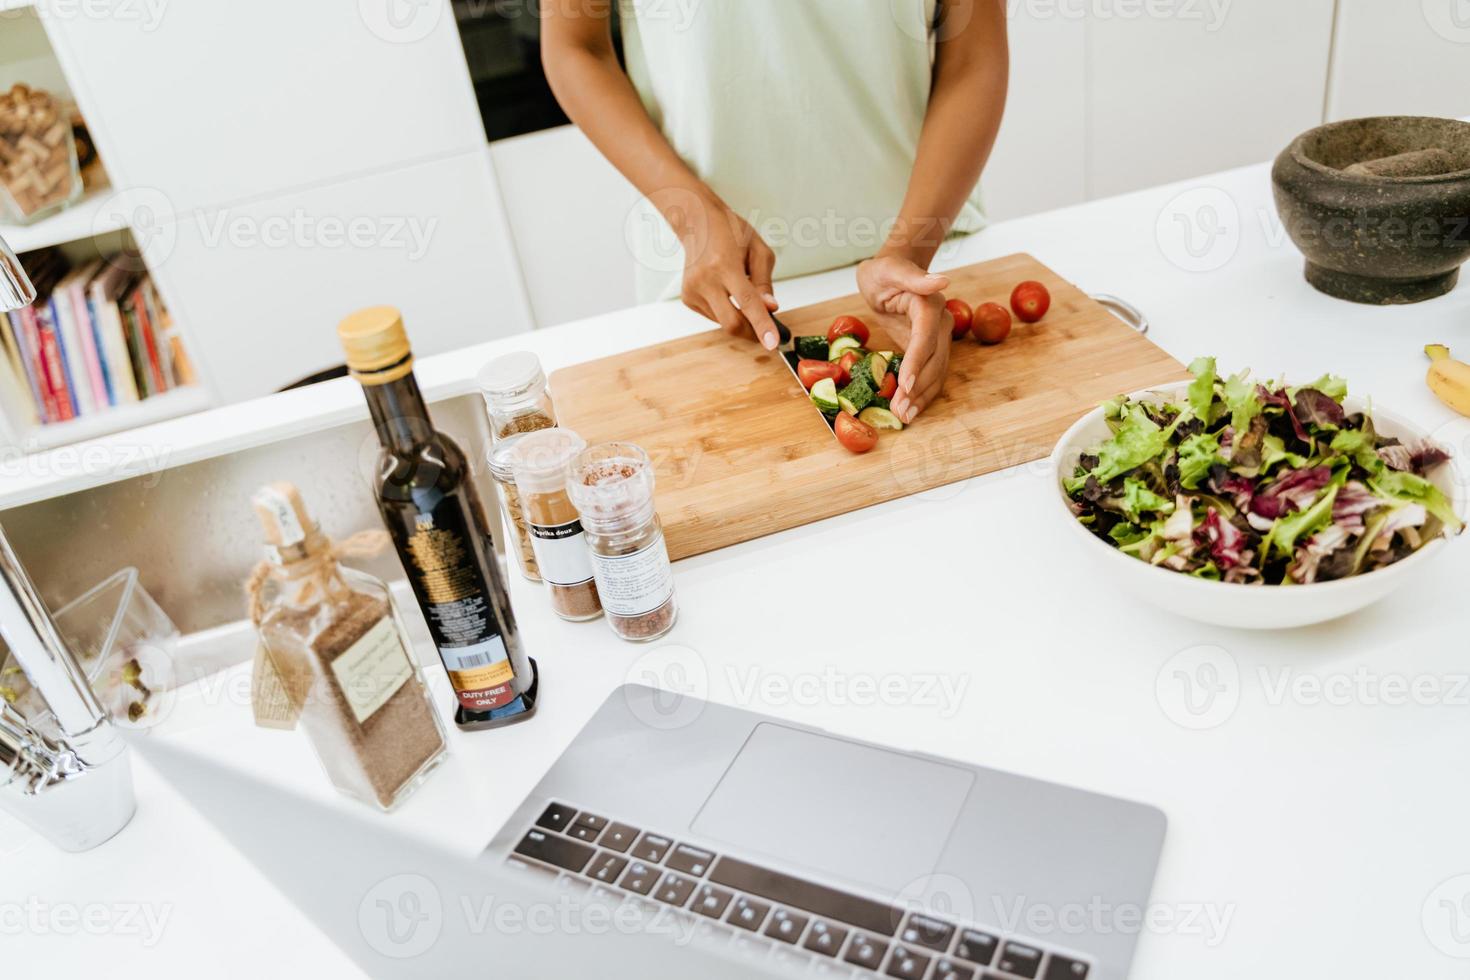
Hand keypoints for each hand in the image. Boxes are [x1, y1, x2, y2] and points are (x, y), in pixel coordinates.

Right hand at [674, 190, 780, 348]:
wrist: (697, 222)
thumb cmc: (730, 232)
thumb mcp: (758, 250)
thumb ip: (765, 283)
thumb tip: (771, 309)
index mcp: (724, 265)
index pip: (747, 302)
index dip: (762, 325)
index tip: (773, 343)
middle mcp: (705, 280)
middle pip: (732, 322)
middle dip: (752, 332)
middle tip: (767, 331)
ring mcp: (693, 290)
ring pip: (723, 321)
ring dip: (738, 315)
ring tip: (737, 289)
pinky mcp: (687, 297)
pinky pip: (714, 316)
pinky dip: (725, 310)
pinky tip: (723, 290)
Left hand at [856, 256, 953, 423]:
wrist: (891, 273)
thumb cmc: (885, 271)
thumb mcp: (891, 269)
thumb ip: (915, 276)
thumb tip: (943, 281)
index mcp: (930, 305)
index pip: (925, 338)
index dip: (916, 362)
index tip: (903, 385)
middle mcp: (940, 323)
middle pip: (934, 360)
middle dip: (917, 387)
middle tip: (899, 410)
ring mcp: (939, 337)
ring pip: (937, 372)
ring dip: (922, 396)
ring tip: (904, 416)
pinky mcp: (931, 349)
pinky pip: (931, 374)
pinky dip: (923, 393)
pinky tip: (911, 409)